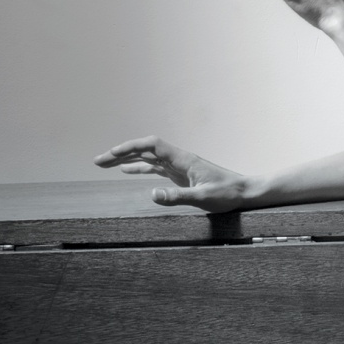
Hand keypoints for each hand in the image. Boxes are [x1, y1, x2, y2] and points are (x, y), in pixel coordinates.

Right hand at [93, 137, 248, 211]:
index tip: (111, 155)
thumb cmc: (228, 194)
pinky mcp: (181, 175)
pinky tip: (127, 172)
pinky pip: (155, 168)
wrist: (245, 192)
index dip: (129, 147)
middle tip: (97, 161)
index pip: (151, 146)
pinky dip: (139, 168)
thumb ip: (178, 196)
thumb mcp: (202, 198)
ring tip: (104, 164)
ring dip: (127, 159)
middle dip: (121, 153)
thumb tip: (152, 194)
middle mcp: (179, 159)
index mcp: (183, 159)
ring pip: (148, 158)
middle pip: (145, 149)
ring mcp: (179, 166)